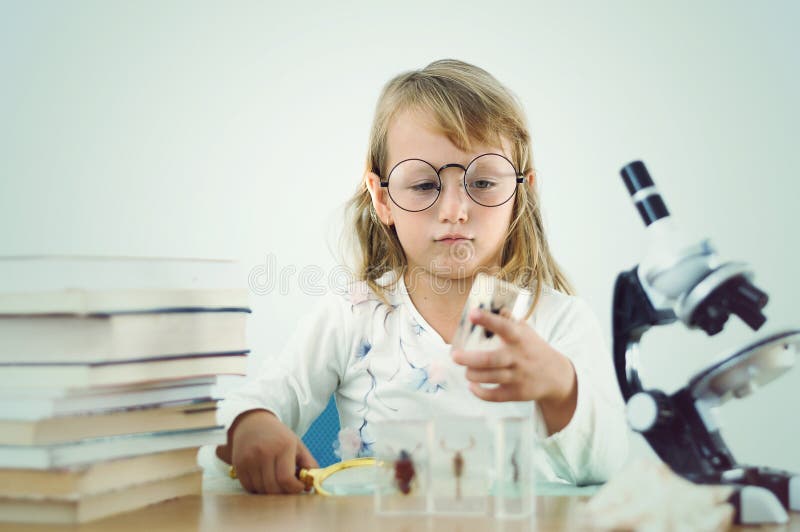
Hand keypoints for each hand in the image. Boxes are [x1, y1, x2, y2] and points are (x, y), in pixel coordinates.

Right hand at [216, 409, 317, 493]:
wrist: (253, 422)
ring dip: (270, 491)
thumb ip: (309, 464)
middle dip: (284, 493)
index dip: (294, 489)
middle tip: (288, 488)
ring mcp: (249, 458)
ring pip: (261, 489)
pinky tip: (264, 479)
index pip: (286, 478)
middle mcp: (264, 452)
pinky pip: (249, 487)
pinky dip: (258, 488)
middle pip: (273, 487)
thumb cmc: (279, 436)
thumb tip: (309, 486)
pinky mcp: (238, 464)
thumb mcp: (297, 445)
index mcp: (283, 446)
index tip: (299, 487)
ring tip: (276, 481)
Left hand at [451, 307, 575, 405]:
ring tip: (465, 369)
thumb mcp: (526, 331)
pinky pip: (494, 396)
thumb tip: (490, 303)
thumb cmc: (533, 348)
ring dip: (472, 374)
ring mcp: (517, 377)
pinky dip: (479, 392)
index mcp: (519, 339)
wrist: (556, 376)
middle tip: (455, 355)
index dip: (488, 320)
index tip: (472, 313)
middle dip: (470, 358)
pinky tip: (472, 385)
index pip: (503, 327)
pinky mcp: (516, 393)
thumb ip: (508, 319)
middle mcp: (518, 358)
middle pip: (491, 360)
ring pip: (489, 378)